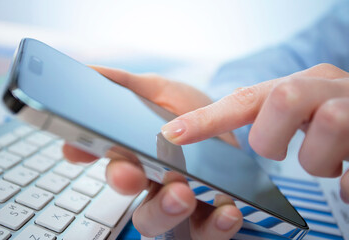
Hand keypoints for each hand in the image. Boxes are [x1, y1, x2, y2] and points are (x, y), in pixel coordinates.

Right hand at [63, 66, 242, 238]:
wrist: (234, 121)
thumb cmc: (192, 108)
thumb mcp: (161, 90)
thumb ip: (128, 84)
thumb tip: (88, 73)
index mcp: (137, 154)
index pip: (106, 158)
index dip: (85, 154)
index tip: (76, 147)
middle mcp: (153, 182)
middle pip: (128, 195)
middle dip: (125, 184)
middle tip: (132, 172)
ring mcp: (180, 201)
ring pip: (159, 222)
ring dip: (166, 211)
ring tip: (182, 194)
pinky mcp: (211, 216)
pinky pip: (207, 232)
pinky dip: (216, 227)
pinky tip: (227, 211)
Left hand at [161, 63, 348, 202]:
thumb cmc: (340, 119)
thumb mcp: (302, 114)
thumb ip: (269, 121)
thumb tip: (230, 139)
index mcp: (298, 86)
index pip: (243, 100)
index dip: (207, 119)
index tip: (172, 136)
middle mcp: (326, 86)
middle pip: (283, 97)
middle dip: (274, 136)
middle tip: (283, 151)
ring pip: (330, 124)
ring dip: (320, 160)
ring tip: (329, 165)